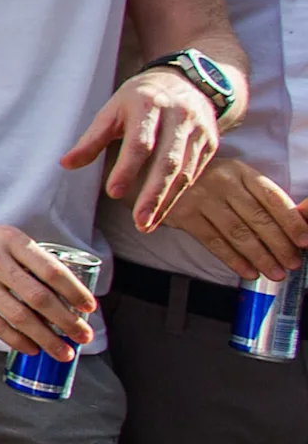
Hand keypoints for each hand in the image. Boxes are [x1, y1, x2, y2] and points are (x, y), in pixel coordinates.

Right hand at [0, 211, 97, 358]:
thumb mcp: (2, 236)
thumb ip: (28, 260)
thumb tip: (61, 294)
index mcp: (11, 240)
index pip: (52, 270)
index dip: (74, 292)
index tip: (89, 308)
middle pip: (40, 297)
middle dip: (67, 321)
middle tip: (84, 336)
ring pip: (19, 316)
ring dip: (46, 338)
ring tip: (63, 352)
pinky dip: (16, 340)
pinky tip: (31, 349)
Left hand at [63, 69, 223, 233]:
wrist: (184, 81)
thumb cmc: (139, 99)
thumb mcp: (112, 110)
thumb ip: (91, 139)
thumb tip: (65, 164)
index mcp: (148, 105)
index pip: (140, 142)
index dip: (127, 168)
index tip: (113, 192)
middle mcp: (178, 117)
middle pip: (167, 161)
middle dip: (153, 194)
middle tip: (139, 221)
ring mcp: (198, 130)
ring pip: (184, 172)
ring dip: (165, 201)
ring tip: (146, 224)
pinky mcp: (210, 142)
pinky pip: (194, 173)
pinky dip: (177, 195)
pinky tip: (161, 211)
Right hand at [159, 156, 307, 280]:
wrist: (151, 174)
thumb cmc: (200, 180)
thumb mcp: (229, 177)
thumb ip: (254, 197)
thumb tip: (289, 228)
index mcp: (239, 170)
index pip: (272, 197)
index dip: (292, 220)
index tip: (305, 241)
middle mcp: (222, 181)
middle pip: (257, 217)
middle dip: (279, 244)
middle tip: (293, 263)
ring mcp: (200, 198)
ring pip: (238, 232)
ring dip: (260, 256)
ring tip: (275, 273)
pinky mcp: (183, 215)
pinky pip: (214, 241)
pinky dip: (233, 259)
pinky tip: (248, 271)